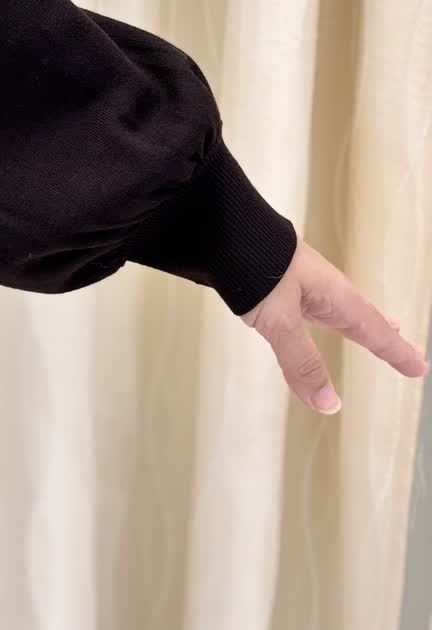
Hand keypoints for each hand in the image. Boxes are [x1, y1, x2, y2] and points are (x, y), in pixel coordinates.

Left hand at [240, 236, 428, 414]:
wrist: (219, 225)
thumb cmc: (252, 263)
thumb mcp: (279, 320)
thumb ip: (301, 361)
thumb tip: (328, 404)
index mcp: (333, 295)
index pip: (373, 331)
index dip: (396, 352)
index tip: (419, 367)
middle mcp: (324, 288)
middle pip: (363, 318)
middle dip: (385, 336)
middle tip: (407, 351)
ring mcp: (302, 282)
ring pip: (341, 310)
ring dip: (361, 324)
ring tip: (380, 329)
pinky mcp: (280, 280)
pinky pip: (316, 305)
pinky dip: (330, 316)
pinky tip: (318, 313)